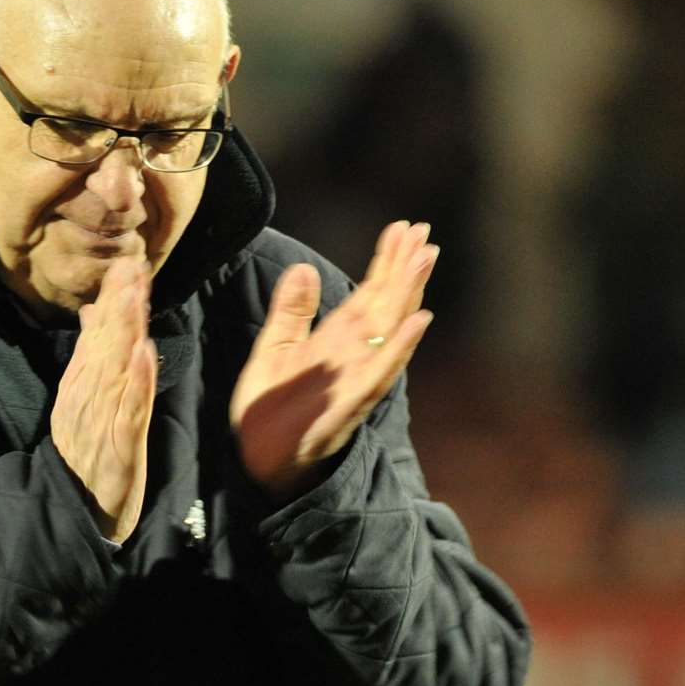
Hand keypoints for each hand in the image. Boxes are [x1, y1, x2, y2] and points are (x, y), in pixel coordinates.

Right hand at [51, 257, 156, 543]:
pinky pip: (129, 411)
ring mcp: (101, 419)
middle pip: (106, 343)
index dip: (114, 299)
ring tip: (135, 298)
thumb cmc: (88, 452)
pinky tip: (144, 357)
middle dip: (120, 304)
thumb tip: (96, 309)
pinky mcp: (118, 446)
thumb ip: (90, 354)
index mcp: (83, 383)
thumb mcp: (85, 396)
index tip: (128, 264)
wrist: (75, 508)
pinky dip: (136, 384)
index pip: (101, 334)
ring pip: (115, 369)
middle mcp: (88, 395)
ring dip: (125, 332)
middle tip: (131, 267)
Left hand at [230, 221, 437, 496]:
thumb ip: (292, 311)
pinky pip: (379, 373)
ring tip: (427, 259)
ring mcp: (355, 378)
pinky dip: (399, 347)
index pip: (368, 293)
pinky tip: (417, 321)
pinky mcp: (348, 404)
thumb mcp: (275, 348)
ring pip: (390, 330)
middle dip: (405, 268)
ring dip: (409, 296)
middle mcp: (353, 355)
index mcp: (336, 340)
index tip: (405, 227)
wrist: (257, 458)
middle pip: (386, 303)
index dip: (386, 261)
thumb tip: (306, 267)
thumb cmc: (270, 408)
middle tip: (425, 231)